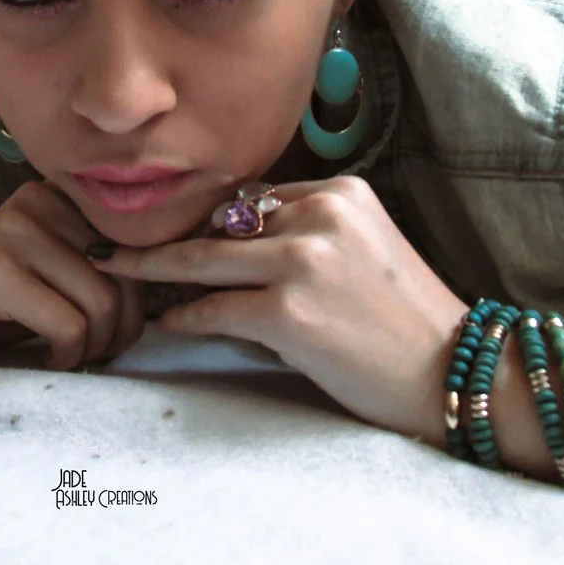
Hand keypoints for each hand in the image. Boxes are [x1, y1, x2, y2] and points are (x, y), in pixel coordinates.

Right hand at [0, 182, 144, 369]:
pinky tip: (48, 360)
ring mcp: (15, 232)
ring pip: (100, 302)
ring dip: (95, 347)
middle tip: (98, 355)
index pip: (136, 244)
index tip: (118, 329)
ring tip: (72, 358)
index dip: (139, 297)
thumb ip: (104, 266)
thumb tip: (173, 286)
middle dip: (122, 328)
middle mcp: (39, 202)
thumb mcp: (57, 272)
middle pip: (124, 274)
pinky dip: (67, 356)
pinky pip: (67, 325)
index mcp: (60, 195)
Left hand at [103, 176, 468, 436]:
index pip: (252, 197)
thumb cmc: (406, 317)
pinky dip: (183, 316)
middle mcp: (320, 215)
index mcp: (339, 192)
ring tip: (119, 272)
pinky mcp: (288, 314)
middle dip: (162, 235)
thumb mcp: (364, 247)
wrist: (454, 372)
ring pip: (203, 261)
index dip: (209, 219)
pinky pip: (213, 309)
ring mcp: (303, 263)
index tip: (173, 229)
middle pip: (218, 222)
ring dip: (153, 271)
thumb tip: (227, 242)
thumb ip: (304, 232)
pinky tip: (165, 321)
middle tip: (110, 242)